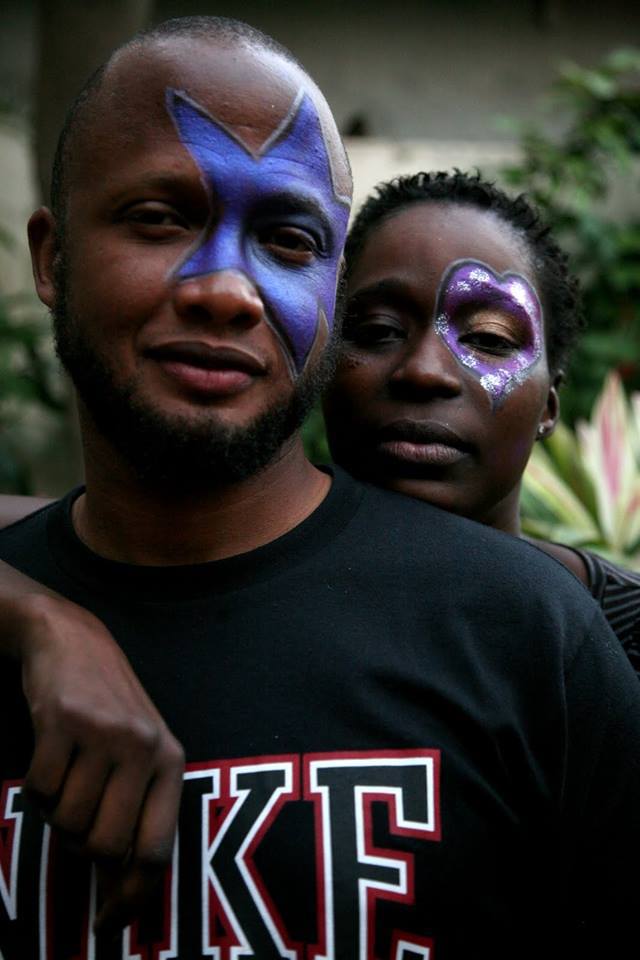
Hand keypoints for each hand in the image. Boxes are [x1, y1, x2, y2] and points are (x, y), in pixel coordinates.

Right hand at [7, 590, 183, 935]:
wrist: (73, 642)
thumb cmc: (109, 710)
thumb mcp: (140, 754)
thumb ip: (137, 814)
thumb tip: (120, 890)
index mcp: (170, 762)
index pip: (156, 851)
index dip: (130, 898)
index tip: (108, 925)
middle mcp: (144, 748)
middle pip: (103, 847)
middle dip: (79, 846)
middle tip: (74, 817)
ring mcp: (104, 733)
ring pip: (66, 822)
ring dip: (55, 812)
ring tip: (66, 775)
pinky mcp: (63, 720)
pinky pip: (39, 789)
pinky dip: (36, 787)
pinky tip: (50, 756)